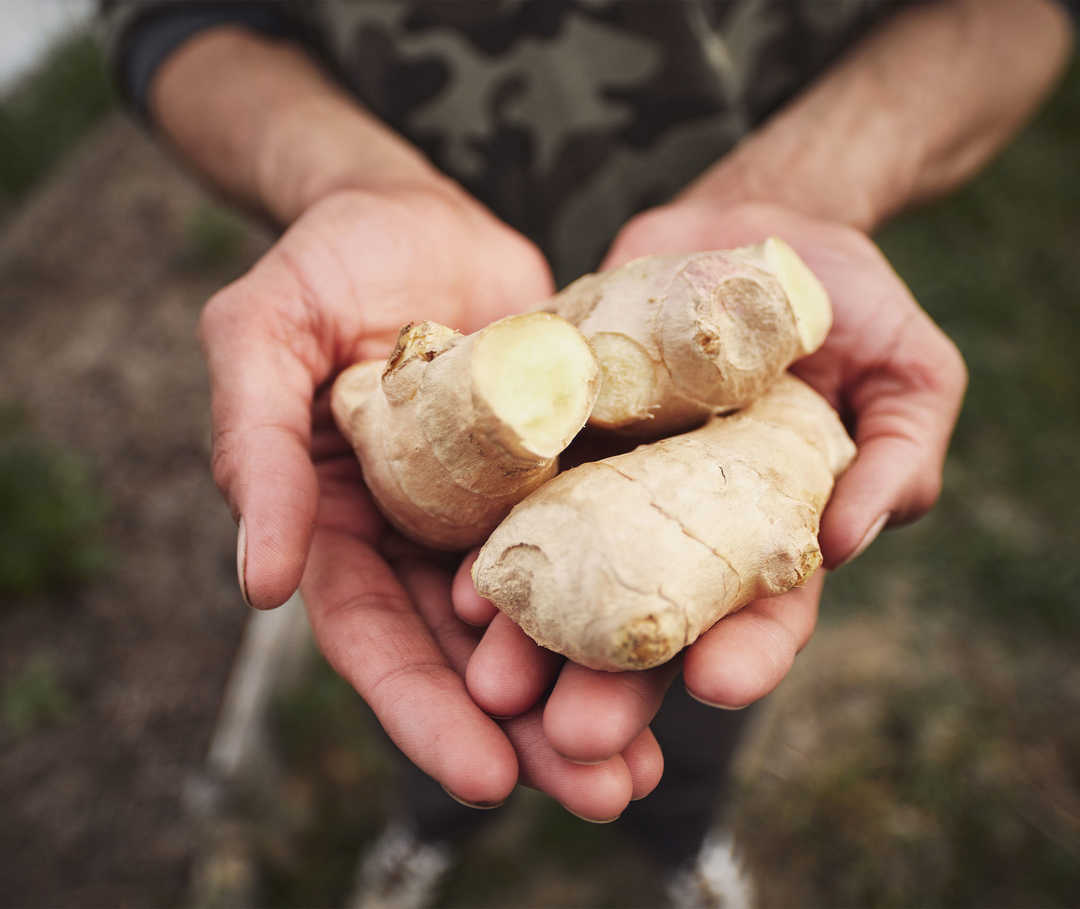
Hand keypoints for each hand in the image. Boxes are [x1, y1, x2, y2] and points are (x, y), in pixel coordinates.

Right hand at [200, 184, 661, 818]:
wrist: (418, 210)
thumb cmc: (323, 262)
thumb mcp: (264, 337)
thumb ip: (256, 448)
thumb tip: (260, 584)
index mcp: (342, 525)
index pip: (374, 636)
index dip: (422, 709)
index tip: (484, 777)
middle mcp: (421, 535)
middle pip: (472, 654)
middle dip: (531, 730)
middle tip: (603, 793)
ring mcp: (498, 508)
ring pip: (547, 615)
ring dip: (596, 688)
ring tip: (653, 762)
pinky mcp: (566, 468)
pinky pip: (604, 537)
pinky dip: (637, 594)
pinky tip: (690, 645)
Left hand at [456, 200, 965, 763]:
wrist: (745, 227)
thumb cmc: (844, 299)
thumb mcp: (907, 370)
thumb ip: (898, 453)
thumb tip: (848, 540)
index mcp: (770, 527)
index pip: (763, 611)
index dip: (746, 652)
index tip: (716, 683)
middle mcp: (681, 522)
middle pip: (648, 618)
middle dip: (612, 684)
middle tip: (573, 736)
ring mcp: (613, 481)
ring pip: (568, 576)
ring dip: (532, 638)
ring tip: (496, 684)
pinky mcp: (558, 435)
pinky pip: (520, 496)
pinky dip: (493, 543)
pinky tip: (461, 586)